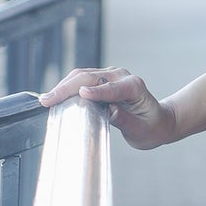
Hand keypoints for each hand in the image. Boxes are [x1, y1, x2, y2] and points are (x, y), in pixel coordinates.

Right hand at [39, 66, 177, 149]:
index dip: (96, 91)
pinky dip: (67, 86)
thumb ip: (125, 120)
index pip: (111, 88)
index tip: (81, 95)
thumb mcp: (141, 130)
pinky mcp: (102, 78)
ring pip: (82, 75)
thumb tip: (109, 111)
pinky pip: (82, 79)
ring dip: (63, 86)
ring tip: (47, 99)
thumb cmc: (152, 127)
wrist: (158, 120)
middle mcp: (122, 76)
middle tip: (48, 100)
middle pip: (90, 77)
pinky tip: (56, 96)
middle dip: (68, 88)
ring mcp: (111, 75)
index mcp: (134, 87)